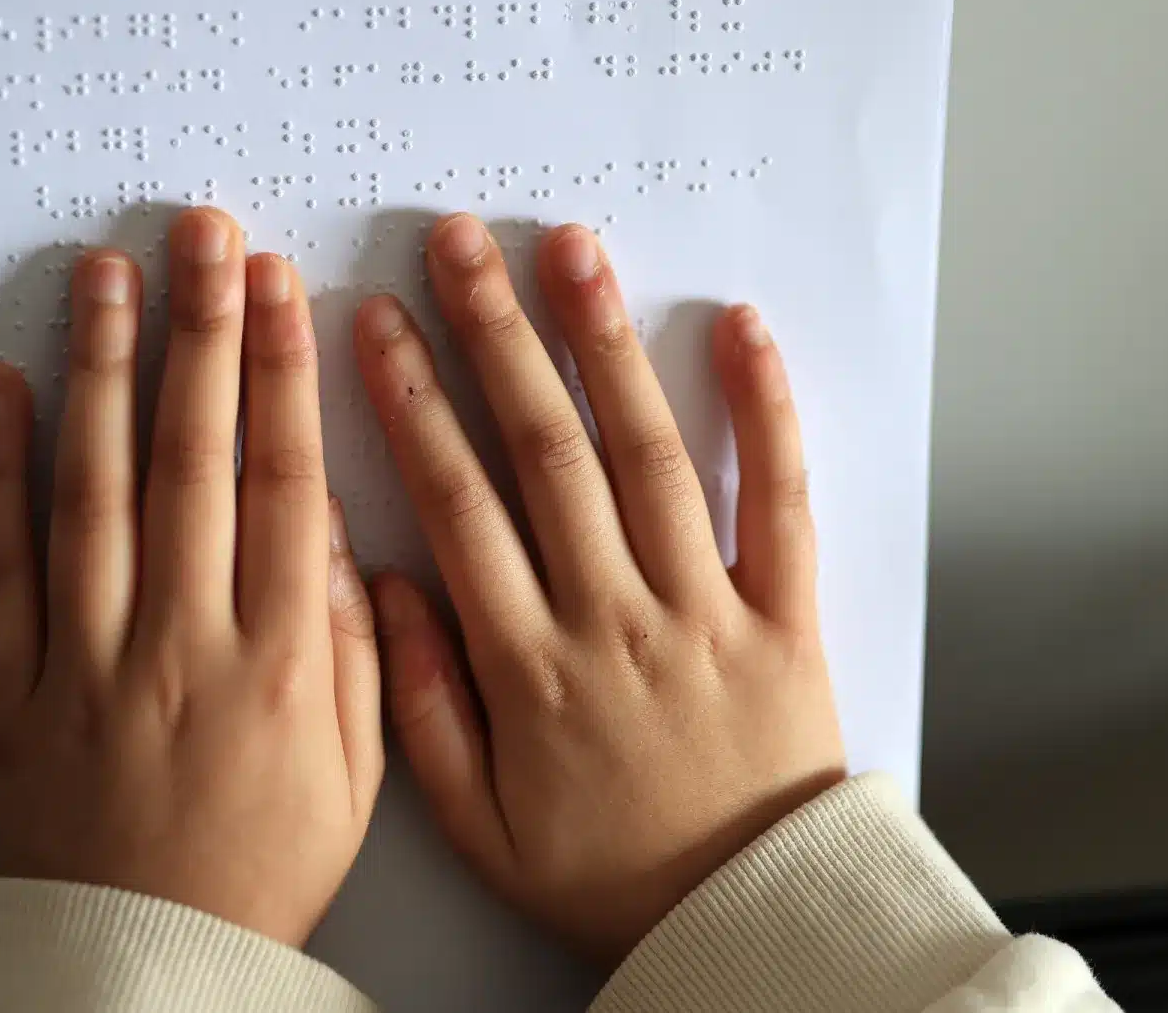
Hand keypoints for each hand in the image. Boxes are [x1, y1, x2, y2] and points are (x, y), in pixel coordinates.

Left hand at [0, 208, 382, 947]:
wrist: (142, 963)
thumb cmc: (254, 872)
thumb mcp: (354, 772)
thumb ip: (351, 644)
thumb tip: (330, 525)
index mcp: (276, 661)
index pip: (282, 480)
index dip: (280, 370)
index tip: (277, 288)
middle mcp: (180, 641)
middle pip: (193, 456)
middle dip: (200, 330)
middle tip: (200, 236)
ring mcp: (86, 658)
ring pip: (95, 485)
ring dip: (104, 368)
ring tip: (107, 276)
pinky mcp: (9, 686)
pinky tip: (3, 389)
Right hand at [355, 214, 845, 963]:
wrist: (744, 923)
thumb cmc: (606, 875)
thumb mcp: (477, 826)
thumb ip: (419, 705)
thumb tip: (389, 583)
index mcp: (530, 667)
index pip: (459, 505)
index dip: (413, 404)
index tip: (380, 325)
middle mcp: (616, 618)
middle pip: (547, 451)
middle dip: (496, 336)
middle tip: (460, 243)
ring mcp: (707, 609)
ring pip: (649, 454)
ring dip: (604, 344)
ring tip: (570, 252)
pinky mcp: (786, 615)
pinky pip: (781, 498)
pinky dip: (766, 408)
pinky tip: (738, 326)